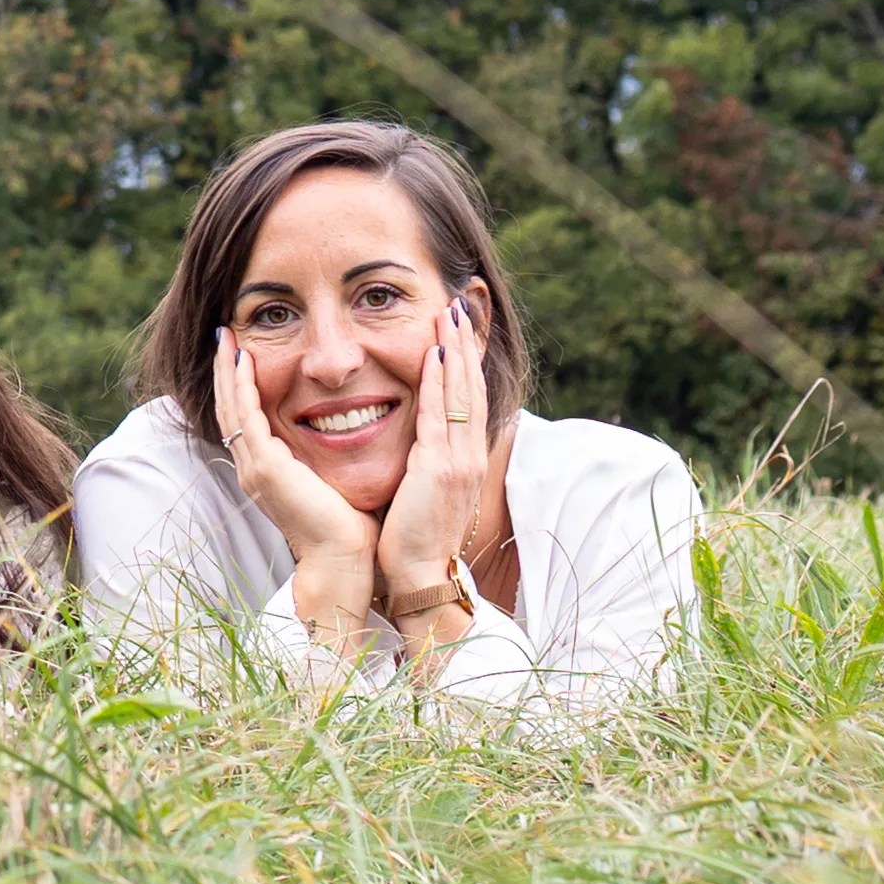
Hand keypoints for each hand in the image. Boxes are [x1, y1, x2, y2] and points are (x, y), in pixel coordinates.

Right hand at [215, 325, 377, 628]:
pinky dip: (239, 386)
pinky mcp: (264, 467)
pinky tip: (241, 360)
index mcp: (267, 470)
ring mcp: (254, 467)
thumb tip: (351, 424)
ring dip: (226, 370)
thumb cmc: (349, 523)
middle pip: (228, 407)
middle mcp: (252, 467)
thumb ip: (329, 451)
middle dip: (224, 370)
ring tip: (226, 338)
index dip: (239, 383)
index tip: (241, 351)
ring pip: (230, 407)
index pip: (245, 417)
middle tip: (224, 334)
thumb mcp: (332, 476)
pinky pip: (244, 417)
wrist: (345, 558)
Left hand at [375, 301, 492, 603]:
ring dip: (456, 351)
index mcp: (464, 461)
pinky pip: (439, 415)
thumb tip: (415, 443)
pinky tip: (434, 354)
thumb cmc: (413, 538)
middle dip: (465, 345)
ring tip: (450, 315)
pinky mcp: (441, 470)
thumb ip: (424, 461)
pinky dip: (438, 382)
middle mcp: (468, 456)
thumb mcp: (424, 491)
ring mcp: (458, 461)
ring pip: (461, 394)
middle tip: (458, 305)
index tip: (458, 329)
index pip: (467, 400)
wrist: (419, 577)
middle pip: (471, 387)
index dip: (464, 363)